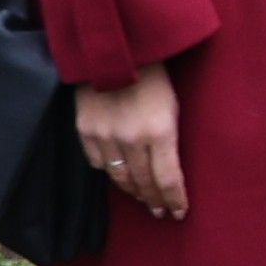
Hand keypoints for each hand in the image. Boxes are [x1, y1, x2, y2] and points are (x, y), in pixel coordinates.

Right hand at [76, 64, 185, 218]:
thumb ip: (169, 139)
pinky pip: (97, 163)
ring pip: (119, 177)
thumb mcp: (173, 106)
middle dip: (155, 200)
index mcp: (160, 131)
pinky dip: (109, 172)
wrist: (114, 52)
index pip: (168, 179)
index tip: (179, 212)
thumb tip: (170, 169)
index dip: (174, 199)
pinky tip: (119, 177)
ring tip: (144, 200)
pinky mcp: (85, 132)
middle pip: (144, 183)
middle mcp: (131, 139)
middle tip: (162, 212)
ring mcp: (105, 136)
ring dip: (134, 192)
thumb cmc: (154, 76)